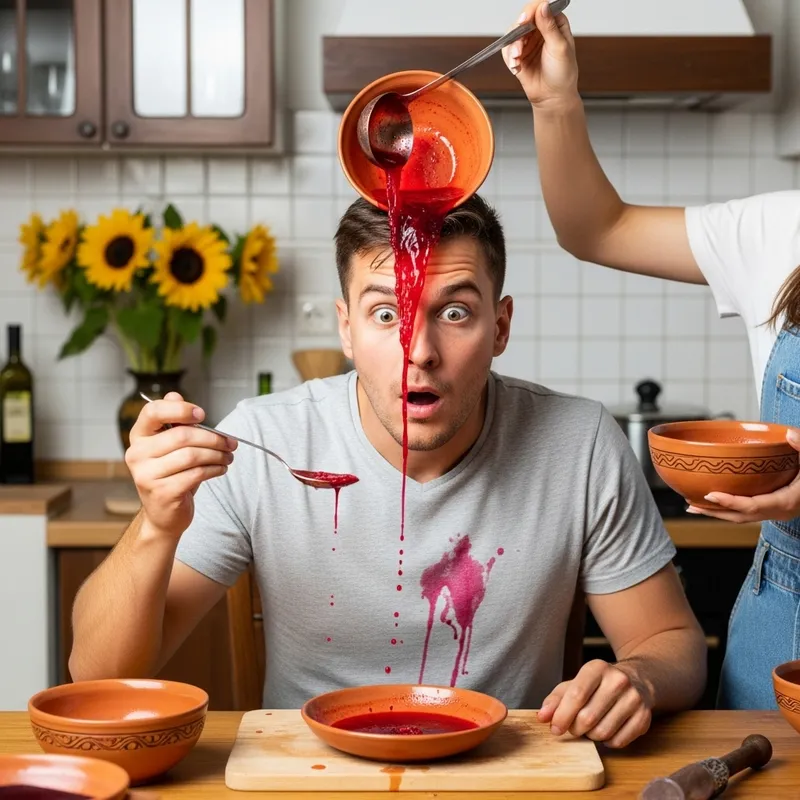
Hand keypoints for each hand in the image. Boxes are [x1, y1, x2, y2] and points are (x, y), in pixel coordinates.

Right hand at [125, 391, 236, 537]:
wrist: (164, 515)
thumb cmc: (172, 475)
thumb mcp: (171, 447)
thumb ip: (174, 422)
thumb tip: (174, 394)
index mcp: (139, 437)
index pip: (153, 412)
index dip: (180, 409)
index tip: (202, 414)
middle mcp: (137, 454)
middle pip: (182, 436)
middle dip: (213, 438)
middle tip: (230, 443)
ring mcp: (146, 475)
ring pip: (192, 455)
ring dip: (217, 455)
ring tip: (228, 457)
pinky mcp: (162, 492)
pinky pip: (196, 474)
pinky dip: (214, 469)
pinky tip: (220, 468)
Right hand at [502, 0, 578, 108]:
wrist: (553, 97)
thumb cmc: (563, 74)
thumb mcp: (560, 47)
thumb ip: (550, 26)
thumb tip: (543, 6)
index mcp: (555, 24)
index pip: (540, 8)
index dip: (531, 11)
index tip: (525, 20)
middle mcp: (540, 30)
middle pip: (523, 19)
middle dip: (518, 31)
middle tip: (519, 43)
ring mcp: (528, 43)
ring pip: (512, 34)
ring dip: (512, 46)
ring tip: (517, 58)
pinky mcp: (519, 56)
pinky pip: (507, 50)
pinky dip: (509, 57)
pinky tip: (516, 66)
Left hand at [538, 660, 652, 747]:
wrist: (637, 679)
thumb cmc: (598, 684)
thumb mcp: (575, 683)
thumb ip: (556, 699)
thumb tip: (542, 717)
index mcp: (597, 668)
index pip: (576, 695)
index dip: (562, 715)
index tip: (555, 728)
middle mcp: (618, 681)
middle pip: (588, 717)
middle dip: (575, 728)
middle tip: (574, 726)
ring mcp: (634, 699)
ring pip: (603, 732)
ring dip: (591, 736)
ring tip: (590, 727)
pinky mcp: (644, 717)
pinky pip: (618, 741)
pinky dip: (607, 742)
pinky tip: (607, 729)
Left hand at [687, 428, 799, 522]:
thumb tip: (789, 434)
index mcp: (788, 501)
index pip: (754, 506)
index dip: (731, 502)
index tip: (709, 494)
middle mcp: (780, 510)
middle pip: (742, 517)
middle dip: (716, 512)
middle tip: (690, 505)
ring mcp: (777, 511)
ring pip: (743, 517)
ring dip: (718, 513)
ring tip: (692, 507)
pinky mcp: (774, 507)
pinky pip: (748, 512)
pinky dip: (729, 508)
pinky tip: (713, 500)